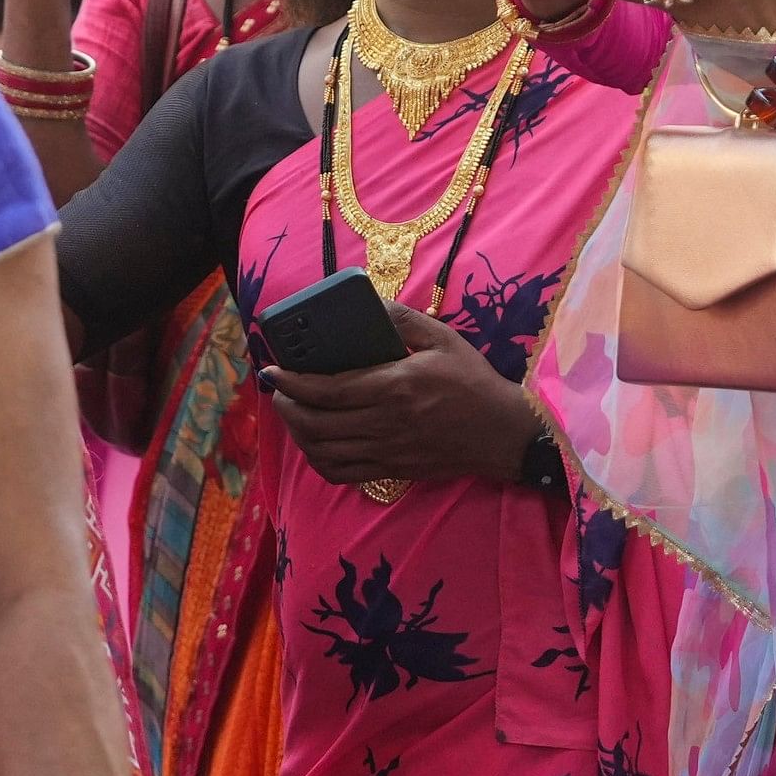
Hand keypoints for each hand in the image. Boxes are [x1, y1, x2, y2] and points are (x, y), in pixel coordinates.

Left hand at [258, 306, 543, 486]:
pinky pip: (342, 472)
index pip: (328, 389)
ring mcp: (387, 450)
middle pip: (317, 423)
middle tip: (281, 390)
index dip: (293, 381)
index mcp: (395, 387)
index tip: (273, 370)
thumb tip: (370, 303)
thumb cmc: (473, 383)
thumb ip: (404, 320)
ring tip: (294, 414)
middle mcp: (385, 423)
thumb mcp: (444, 339)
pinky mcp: (391, 469)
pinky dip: (319, 461)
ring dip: (298, 434)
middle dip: (288, 406)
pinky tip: (316, 445)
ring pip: (323, 451)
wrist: (502, 432)